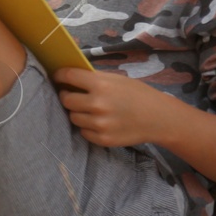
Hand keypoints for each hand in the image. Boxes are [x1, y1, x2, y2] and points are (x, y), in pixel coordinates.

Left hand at [50, 66, 166, 147]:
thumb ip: (93, 78)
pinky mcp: (103, 139)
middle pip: (66, 100)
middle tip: (71, 94)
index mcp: (100, 84)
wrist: (158, 118)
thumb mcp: (116, 79)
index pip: (68, 76)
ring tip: (88, 109)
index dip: (60, 75)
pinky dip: (87, 127)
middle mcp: (98, 104)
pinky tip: (98, 121)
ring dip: (77, 112)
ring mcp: (100, 124)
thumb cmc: (137, 94)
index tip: (57, 77)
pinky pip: (83, 132)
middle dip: (67, 96)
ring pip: (73, 117)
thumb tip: (68, 76)